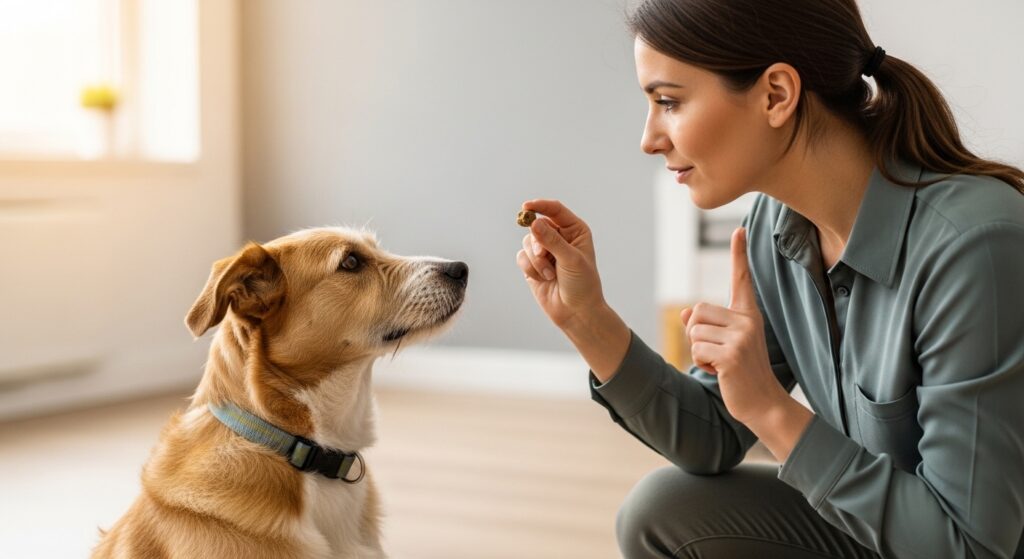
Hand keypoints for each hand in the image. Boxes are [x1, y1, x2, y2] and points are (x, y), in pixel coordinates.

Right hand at [515, 199, 604, 329]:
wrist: (576, 311)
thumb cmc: (582, 284)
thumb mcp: (571, 259)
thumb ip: (552, 241)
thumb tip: (534, 223)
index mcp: (574, 230)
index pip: (555, 210)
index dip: (540, 206)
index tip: (526, 207)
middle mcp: (559, 237)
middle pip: (537, 226)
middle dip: (538, 242)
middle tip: (543, 255)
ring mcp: (545, 250)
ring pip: (527, 242)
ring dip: (536, 260)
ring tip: (549, 274)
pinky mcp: (532, 264)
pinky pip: (521, 257)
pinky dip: (530, 269)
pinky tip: (543, 279)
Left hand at [681, 227, 787, 424]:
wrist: (763, 403)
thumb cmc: (741, 372)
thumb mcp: (725, 344)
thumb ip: (706, 325)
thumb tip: (685, 312)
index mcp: (748, 315)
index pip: (741, 279)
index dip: (739, 254)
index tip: (740, 229)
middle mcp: (748, 321)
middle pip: (697, 311)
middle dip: (696, 334)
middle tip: (717, 353)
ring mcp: (742, 336)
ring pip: (694, 331)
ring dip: (699, 351)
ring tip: (721, 363)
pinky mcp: (732, 354)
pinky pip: (697, 349)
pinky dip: (702, 363)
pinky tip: (721, 372)